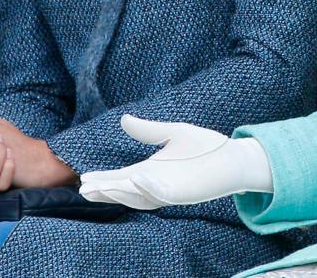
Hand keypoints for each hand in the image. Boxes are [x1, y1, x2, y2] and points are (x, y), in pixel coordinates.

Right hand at [79, 115, 272, 208]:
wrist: (232, 156)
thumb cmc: (204, 146)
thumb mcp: (172, 133)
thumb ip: (148, 130)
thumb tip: (123, 119)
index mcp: (151, 170)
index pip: (121, 178)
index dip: (104, 179)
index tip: (84, 178)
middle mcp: (156, 183)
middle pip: (124, 191)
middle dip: (105, 191)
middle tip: (85, 188)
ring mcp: (168, 190)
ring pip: (138, 197)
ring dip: (119, 193)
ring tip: (99, 187)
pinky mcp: (182, 193)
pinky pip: (160, 194)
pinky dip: (146, 189)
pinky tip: (135, 178)